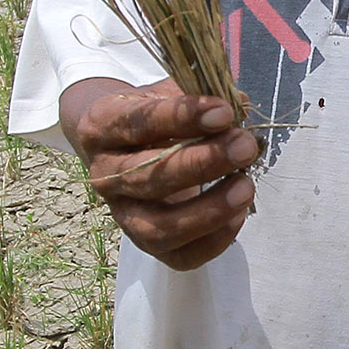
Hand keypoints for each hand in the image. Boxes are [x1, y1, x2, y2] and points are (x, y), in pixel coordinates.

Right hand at [59, 77, 259, 270]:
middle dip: (202, 163)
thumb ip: (199, 94)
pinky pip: (179, 256)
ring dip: (208, 210)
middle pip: (147, 178)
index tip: (224, 112)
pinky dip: (213, 240)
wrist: (125, 146)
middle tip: (244, 146)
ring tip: (246, 186)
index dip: (182, 117)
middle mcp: (104, 175)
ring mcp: (122, 215)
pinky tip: (238, 213)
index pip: (138, 123)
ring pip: (158, 228)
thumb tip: (239, 104)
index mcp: (102, 126)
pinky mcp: (145, 245)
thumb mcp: (166, 92)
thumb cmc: (153, 115)